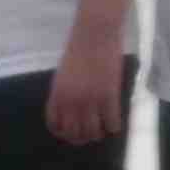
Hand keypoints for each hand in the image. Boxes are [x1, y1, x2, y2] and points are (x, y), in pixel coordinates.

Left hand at [47, 21, 125, 143]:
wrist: (95, 32)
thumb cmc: (79, 47)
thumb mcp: (63, 73)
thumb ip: (65, 92)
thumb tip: (72, 109)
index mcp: (57, 94)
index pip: (55, 124)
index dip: (63, 133)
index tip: (71, 132)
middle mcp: (71, 101)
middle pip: (74, 133)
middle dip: (81, 138)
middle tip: (90, 134)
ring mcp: (91, 100)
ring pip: (93, 132)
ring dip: (98, 134)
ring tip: (102, 129)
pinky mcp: (109, 96)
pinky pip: (111, 123)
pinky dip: (113, 127)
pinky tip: (114, 122)